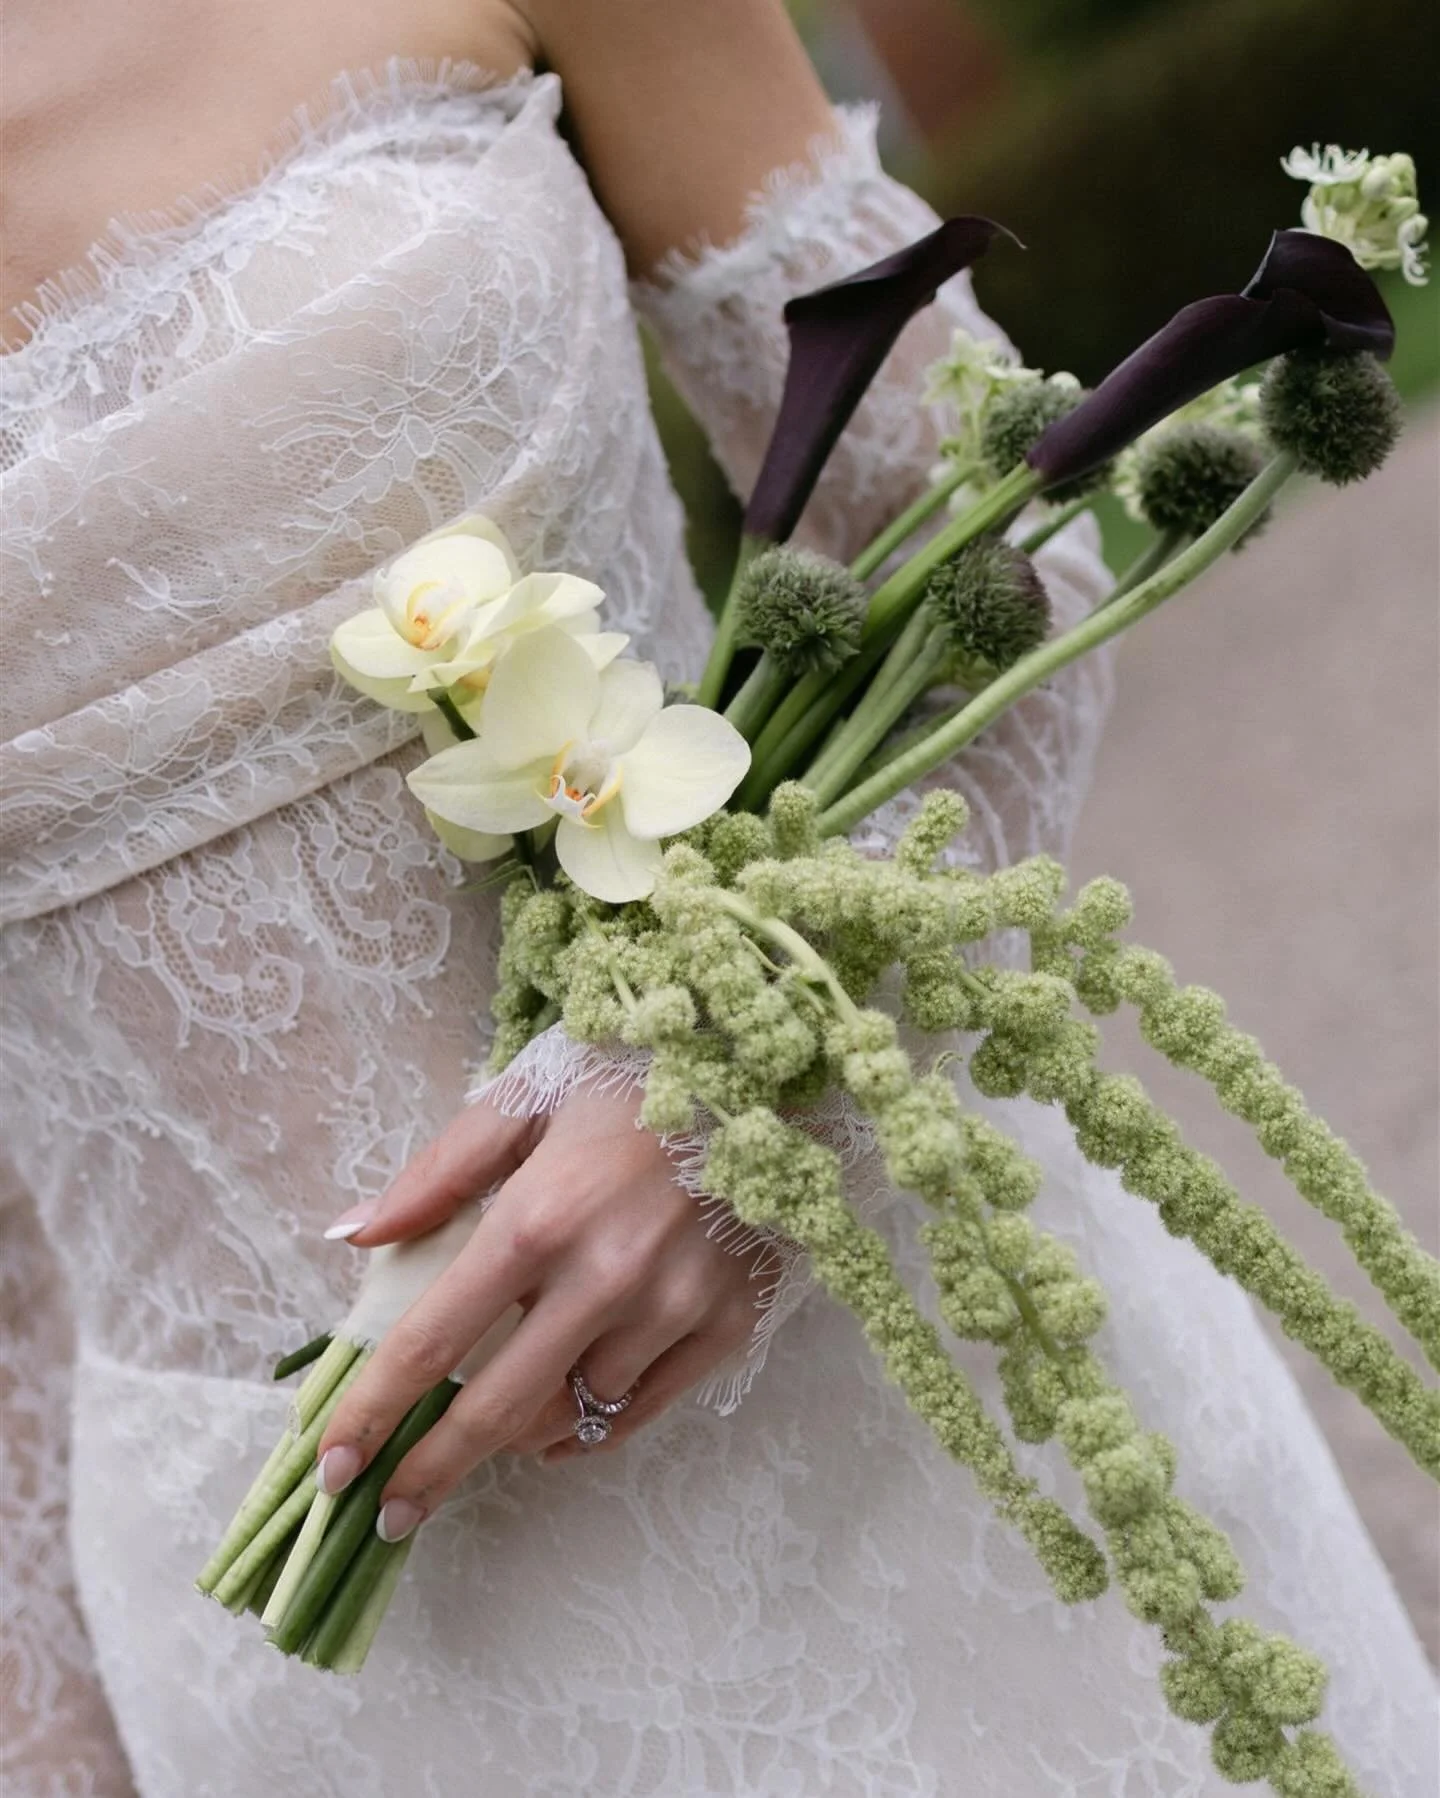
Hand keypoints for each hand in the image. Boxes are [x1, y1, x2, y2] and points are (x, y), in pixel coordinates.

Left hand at [314, 1083, 771, 1539]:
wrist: (766, 1073)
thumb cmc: (631, 1078)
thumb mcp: (523, 1103)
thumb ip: (436, 1175)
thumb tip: (354, 1234)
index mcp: (538, 1219)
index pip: (433, 1341)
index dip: (373, 1412)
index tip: (333, 1465)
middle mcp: (605, 1277)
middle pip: (498, 1409)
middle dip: (431, 1472)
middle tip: (389, 1513)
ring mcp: (673, 1308)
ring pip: (573, 1411)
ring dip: (521, 1427)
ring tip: (496, 1414)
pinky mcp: (729, 1323)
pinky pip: (640, 1409)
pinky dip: (590, 1425)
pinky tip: (563, 1418)